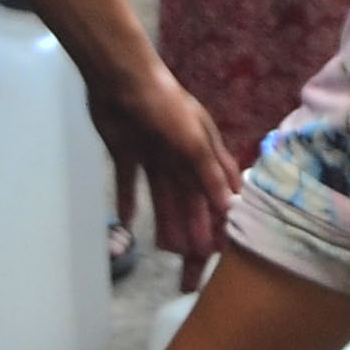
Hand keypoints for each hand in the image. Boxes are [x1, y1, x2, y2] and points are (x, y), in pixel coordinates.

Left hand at [85, 57, 240, 262]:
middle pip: (191, 204)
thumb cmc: (163, 107)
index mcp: (204, 153)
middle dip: (192, 237)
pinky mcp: (127, 152)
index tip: (218, 256)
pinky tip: (128, 222)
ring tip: (165, 251)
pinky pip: (129, 182)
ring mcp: (154, 154)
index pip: (218, 196)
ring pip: (164, 197)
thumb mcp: (193, 141)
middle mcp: (182, 156)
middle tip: (187, 271)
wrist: (119, 78)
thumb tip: (229, 208)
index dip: (220, 225)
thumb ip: (209, 175)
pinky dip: (129, 201)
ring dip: (167, 222)